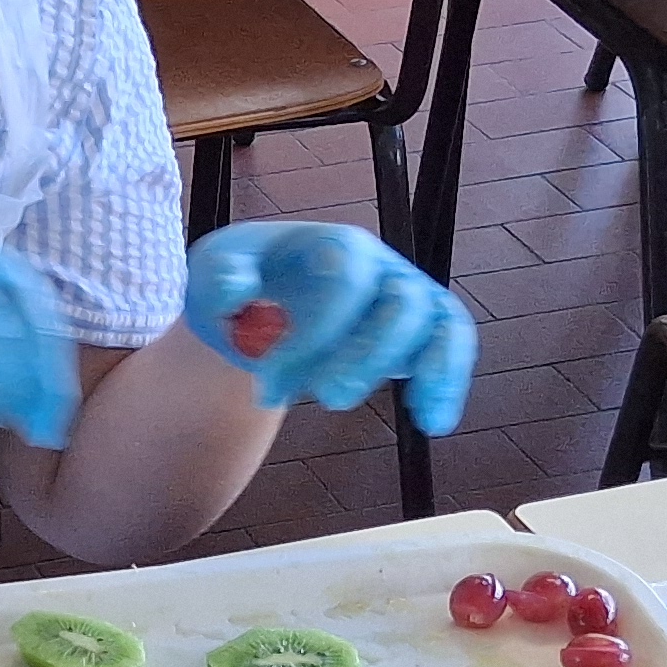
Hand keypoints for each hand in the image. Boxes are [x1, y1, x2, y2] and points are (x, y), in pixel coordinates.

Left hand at [184, 222, 474, 436]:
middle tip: (320, 398)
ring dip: (406, 372)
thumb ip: (220, 278)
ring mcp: (406, 296)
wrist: (261, 302)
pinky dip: (449, 381)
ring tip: (357, 407)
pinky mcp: (421, 330)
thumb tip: (235, 290)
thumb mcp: (214, 272)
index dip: (316, 334)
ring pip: (435, 324)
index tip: (272, 380)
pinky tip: (431, 421)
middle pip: (399, 303)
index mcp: (334, 245)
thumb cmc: (243, 283)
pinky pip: (452, 346)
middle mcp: (381, 267)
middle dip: (364, 357)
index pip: (345, 280)